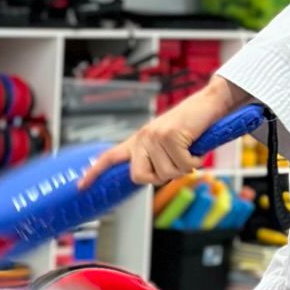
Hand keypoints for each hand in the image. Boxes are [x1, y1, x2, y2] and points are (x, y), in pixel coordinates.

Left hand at [79, 77, 240, 190]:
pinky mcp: (170, 135)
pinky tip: (196, 146)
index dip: (94, 173)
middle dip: (161, 176)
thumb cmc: (191, 127)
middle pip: (140, 177)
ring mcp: (155, 136)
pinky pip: (183, 164)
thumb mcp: (167, 144)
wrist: (209, 103)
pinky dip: (195, 160)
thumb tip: (150, 178)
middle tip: (176, 162)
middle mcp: (143, 138)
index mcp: (138, 141)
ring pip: (166, 173)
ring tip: (189, 149)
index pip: (109, 157)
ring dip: (184, 166)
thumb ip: (155, 159)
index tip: (81, 186)